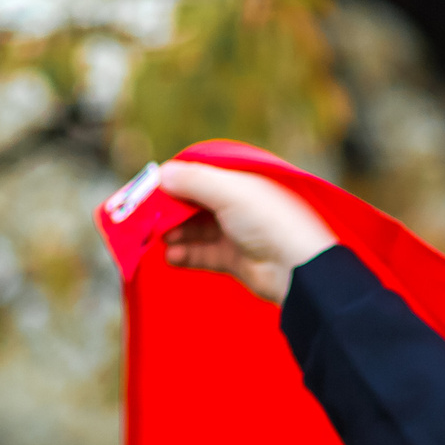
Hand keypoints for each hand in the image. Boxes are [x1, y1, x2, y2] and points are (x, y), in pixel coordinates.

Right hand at [158, 160, 336, 302]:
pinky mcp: (233, 258)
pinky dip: (185, 254)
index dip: (171, 181)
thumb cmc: (269, 222)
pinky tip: (171, 256)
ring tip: (161, 238)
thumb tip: (160, 174)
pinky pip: (201, 253)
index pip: (197, 174)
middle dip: (168, 209)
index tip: (146, 190)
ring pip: (194, 228)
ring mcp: (235, 231)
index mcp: (240, 179)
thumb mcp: (230, 192)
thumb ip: (193, 180)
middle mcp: (237, 203)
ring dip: (175, 232)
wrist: (299, 269)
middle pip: (192, 201)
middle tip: (145, 218)